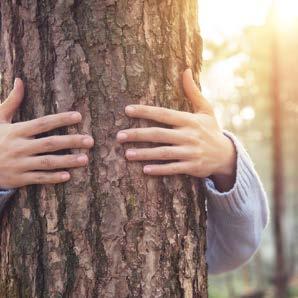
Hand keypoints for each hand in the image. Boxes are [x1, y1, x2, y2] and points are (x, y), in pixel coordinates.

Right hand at [0, 78, 93, 187]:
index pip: (43, 123)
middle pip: (50, 143)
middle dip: (71, 141)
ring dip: (67, 161)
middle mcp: (19, 147)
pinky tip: (68, 176)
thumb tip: (20, 80)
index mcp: (16, 131)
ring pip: (47, 162)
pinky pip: (38, 178)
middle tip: (90, 141)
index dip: (61, 119)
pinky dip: (52, 178)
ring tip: (85, 159)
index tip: (78, 116)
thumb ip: (12, 101)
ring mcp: (19, 164)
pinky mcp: (19, 179)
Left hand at [116, 69, 235, 188]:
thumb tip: (185, 70)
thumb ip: (193, 92)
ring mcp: (190, 152)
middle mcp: (189, 135)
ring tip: (127, 154)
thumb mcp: (206, 110)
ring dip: (144, 154)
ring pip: (163, 152)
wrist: (226, 155)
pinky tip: (145, 170)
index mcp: (189, 120)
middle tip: (119, 136)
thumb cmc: (211, 130)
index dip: (145, 111)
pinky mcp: (192, 166)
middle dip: (138, 135)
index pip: (163, 114)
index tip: (127, 110)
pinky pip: (173, 168)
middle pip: (159, 134)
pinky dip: (159, 169)